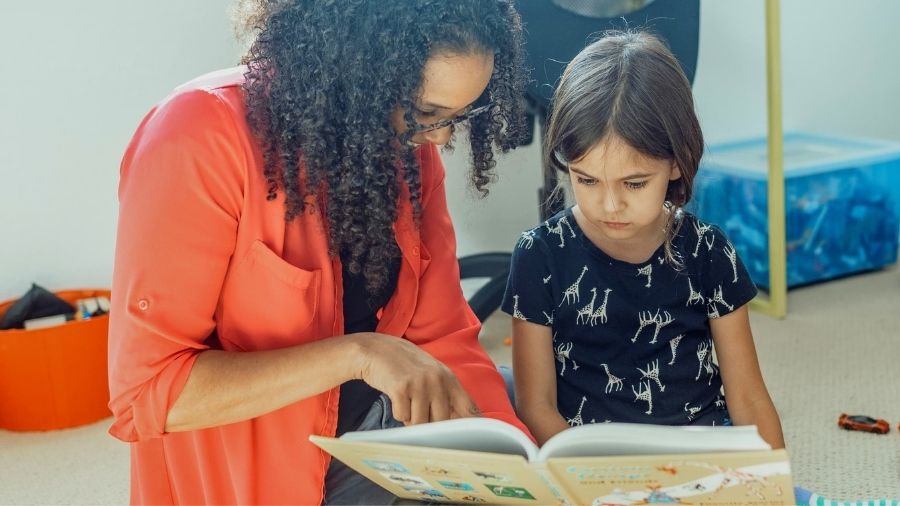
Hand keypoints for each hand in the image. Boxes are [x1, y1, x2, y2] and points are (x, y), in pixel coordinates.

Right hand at [351, 333, 479, 424]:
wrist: (375, 350)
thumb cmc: (404, 366)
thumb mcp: (431, 374)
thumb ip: (445, 395)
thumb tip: (457, 423)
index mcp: (448, 378)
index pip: (468, 407)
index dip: (472, 426)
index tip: (472, 440)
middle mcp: (437, 380)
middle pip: (441, 422)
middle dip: (429, 424)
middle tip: (418, 411)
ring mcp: (419, 384)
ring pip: (420, 423)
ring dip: (411, 419)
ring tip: (407, 402)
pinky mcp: (401, 388)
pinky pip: (402, 416)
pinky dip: (398, 413)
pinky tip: (396, 398)